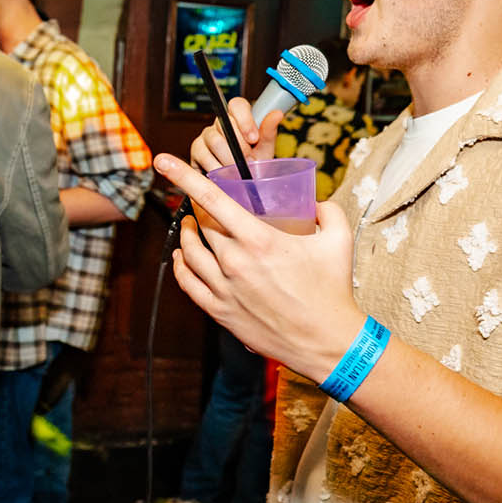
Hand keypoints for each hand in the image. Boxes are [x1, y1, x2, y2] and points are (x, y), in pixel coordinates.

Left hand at [154, 153, 362, 380]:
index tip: (163, 160)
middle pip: (203, 223)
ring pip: (190, 252)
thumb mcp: (338, 240)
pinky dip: (180, 266)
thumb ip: (327, 210)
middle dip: (201, 208)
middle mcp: (235, 262)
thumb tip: (314, 202)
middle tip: (207, 202)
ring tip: (192, 224)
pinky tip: (181, 257)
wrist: (327, 341)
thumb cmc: (333, 290)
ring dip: (187, 233)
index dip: (183, 176)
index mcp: (260, 239)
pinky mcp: (221, 312)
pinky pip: (188, 283)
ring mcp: (224, 288)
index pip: (213, 199)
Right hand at [188, 97, 284, 172]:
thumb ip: (269, 132)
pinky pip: (205, 157)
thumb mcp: (264, 150)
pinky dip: (218, 169)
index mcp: (238, 119)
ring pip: (215, 141)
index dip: (245, 120)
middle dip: (240, 147)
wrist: (240, 187)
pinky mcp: (196, 152)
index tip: (253, 139)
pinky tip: (225, 176)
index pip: (237, 105)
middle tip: (249, 161)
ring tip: (239, 171)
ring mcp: (205, 137)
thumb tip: (277, 114)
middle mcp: (219, 125)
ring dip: (230, 160)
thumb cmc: (253, 165)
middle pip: (225, 124)